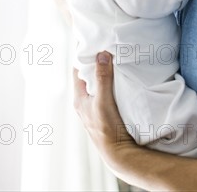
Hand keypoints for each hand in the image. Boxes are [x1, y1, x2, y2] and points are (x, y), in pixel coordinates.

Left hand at [73, 52, 135, 167]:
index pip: (77, 71)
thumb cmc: (107, 128)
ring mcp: (94, 108)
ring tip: (113, 60)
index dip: (83, 56)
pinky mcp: (104, 113)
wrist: (118, 153)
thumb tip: (102, 54)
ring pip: (96, 85)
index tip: (92, 43)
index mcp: (79, 99)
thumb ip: (103, 78)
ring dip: (103, 74)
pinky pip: (104, 93)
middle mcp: (84, 103)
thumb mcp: (104, 100)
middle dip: (95, 63)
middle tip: (106, 48)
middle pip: (87, 76)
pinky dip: (109, 83)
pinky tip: (118, 80)